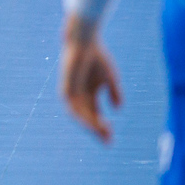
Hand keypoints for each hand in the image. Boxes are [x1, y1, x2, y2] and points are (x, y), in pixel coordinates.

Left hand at [61, 19, 121, 141]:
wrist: (84, 43)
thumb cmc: (97, 57)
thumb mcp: (110, 78)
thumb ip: (114, 93)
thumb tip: (118, 109)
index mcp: (88, 94)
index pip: (95, 115)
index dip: (102, 127)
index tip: (111, 139)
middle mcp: (78, 96)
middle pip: (87, 118)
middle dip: (97, 130)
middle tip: (108, 141)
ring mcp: (71, 93)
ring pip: (79, 115)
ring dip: (90, 125)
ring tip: (102, 134)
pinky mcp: (65, 89)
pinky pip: (72, 107)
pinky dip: (82, 116)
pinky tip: (92, 122)